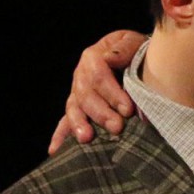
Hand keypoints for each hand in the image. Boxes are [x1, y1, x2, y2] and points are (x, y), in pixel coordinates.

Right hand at [48, 30, 145, 154]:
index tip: (128, 109)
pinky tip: (56, 150)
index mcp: (94, 57)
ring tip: (87, 138)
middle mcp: (81, 75)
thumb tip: (110, 59)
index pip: (98, 75)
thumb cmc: (137, 51)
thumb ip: (124, 49)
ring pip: (74, 108)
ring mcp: (78, 92)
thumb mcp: (133, 42)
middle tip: (117, 127)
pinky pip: (66, 121)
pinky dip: (60, 135)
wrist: (136, 58)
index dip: (111, 93)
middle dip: (101, 113)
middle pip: (85, 95)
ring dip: (79, 124)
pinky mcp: (79, 108)